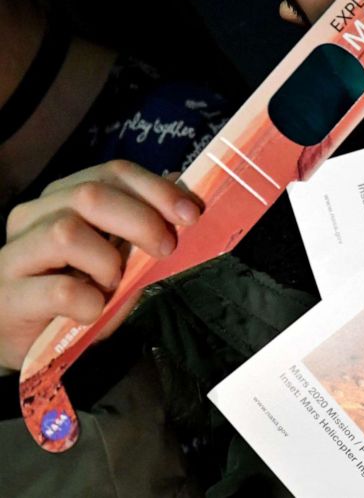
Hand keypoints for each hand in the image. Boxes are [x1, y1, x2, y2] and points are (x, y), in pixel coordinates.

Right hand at [0, 160, 200, 370]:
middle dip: (142, 220)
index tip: (192, 214)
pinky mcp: (7, 296)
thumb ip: (144, 227)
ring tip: (110, 285)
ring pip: (66, 232)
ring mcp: (14, 254)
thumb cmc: (79, 297)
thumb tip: (181, 184)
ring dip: (107, 262)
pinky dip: (89, 303)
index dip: (157, 189)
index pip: (113, 173)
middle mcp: (32, 216)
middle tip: (166, 249)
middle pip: (90, 194)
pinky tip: (90, 312)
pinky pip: (61, 289)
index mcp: (63, 198)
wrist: (32, 344)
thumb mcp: (121, 260)